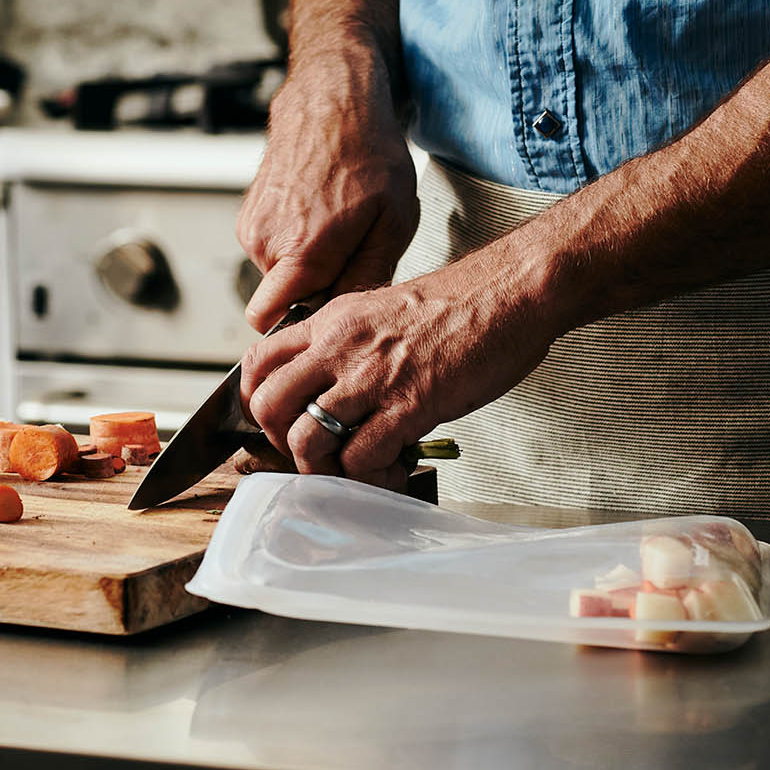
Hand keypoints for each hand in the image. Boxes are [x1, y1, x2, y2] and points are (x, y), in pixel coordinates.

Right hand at [236, 55, 418, 332]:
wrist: (333, 101)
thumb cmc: (368, 155)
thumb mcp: (393, 222)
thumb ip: (367, 278)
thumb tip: (347, 315)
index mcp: (300, 252)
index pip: (269, 324)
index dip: (301, 325)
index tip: (329, 310)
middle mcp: (265, 243)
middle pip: (281, 300)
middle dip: (314, 290)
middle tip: (351, 254)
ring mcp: (252, 226)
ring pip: (278, 274)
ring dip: (307, 263)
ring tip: (339, 226)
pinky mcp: (249, 213)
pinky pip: (273, 248)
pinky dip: (296, 241)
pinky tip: (322, 213)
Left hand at [239, 240, 558, 485]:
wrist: (509, 292)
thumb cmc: (462, 302)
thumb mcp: (383, 309)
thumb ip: (351, 342)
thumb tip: (337, 382)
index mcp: (332, 322)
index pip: (260, 361)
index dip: (259, 401)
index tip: (280, 422)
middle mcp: (341, 347)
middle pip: (270, 404)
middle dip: (282, 443)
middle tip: (313, 455)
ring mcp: (371, 377)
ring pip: (306, 438)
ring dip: (322, 469)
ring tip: (350, 472)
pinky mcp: (409, 404)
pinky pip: (362, 457)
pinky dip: (369, 477)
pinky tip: (391, 472)